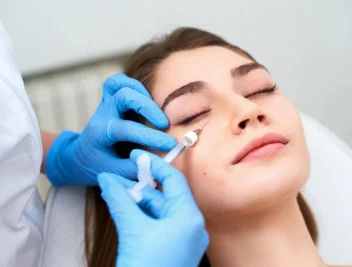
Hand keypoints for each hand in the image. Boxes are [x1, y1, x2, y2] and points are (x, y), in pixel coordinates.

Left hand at [46, 73, 176, 184]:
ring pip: (119, 83)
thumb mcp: (114, 173)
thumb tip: (157, 164)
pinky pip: (118, 81)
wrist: (81, 155)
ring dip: (142, 93)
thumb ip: (135, 168)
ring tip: (157, 110)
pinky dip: (133, 85)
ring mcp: (105, 103)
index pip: (127, 129)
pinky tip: (146, 98)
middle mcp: (103, 114)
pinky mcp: (110, 98)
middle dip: (148, 108)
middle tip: (164, 124)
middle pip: (123, 97)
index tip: (170, 145)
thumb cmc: (98, 165)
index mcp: (100, 134)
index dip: (150, 136)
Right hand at [98, 149, 208, 266]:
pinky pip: (159, 225)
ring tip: (117, 193)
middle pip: (165, 196)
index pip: (174, 180)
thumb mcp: (132, 229)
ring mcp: (183, 240)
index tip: (137, 155)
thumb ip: (119, 199)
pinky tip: (125, 210)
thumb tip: (106, 178)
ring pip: (160, 211)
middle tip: (120, 176)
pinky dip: (142, 216)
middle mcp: (190, 227)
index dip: (155, 165)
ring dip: (138, 201)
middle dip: (141, 186)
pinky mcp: (174, 249)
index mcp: (189, 218)